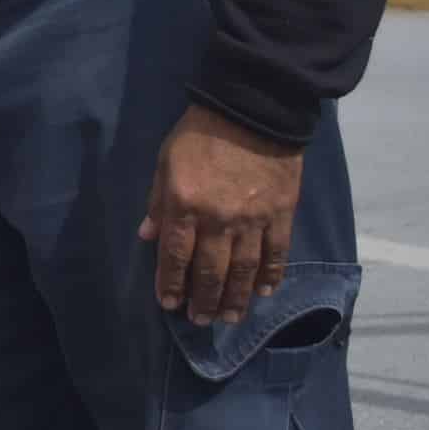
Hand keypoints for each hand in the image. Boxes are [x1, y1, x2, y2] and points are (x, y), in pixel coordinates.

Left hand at [138, 103, 303, 325]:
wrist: (254, 109)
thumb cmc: (201, 132)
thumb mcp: (166, 161)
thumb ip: (158, 201)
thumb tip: (147, 237)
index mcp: (185, 204)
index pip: (175, 255)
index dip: (171, 283)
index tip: (169, 304)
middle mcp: (218, 219)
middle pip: (210, 271)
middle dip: (203, 300)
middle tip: (201, 321)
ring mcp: (253, 219)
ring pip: (244, 270)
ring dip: (236, 298)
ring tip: (230, 318)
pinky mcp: (281, 214)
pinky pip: (277, 253)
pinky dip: (272, 276)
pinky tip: (265, 292)